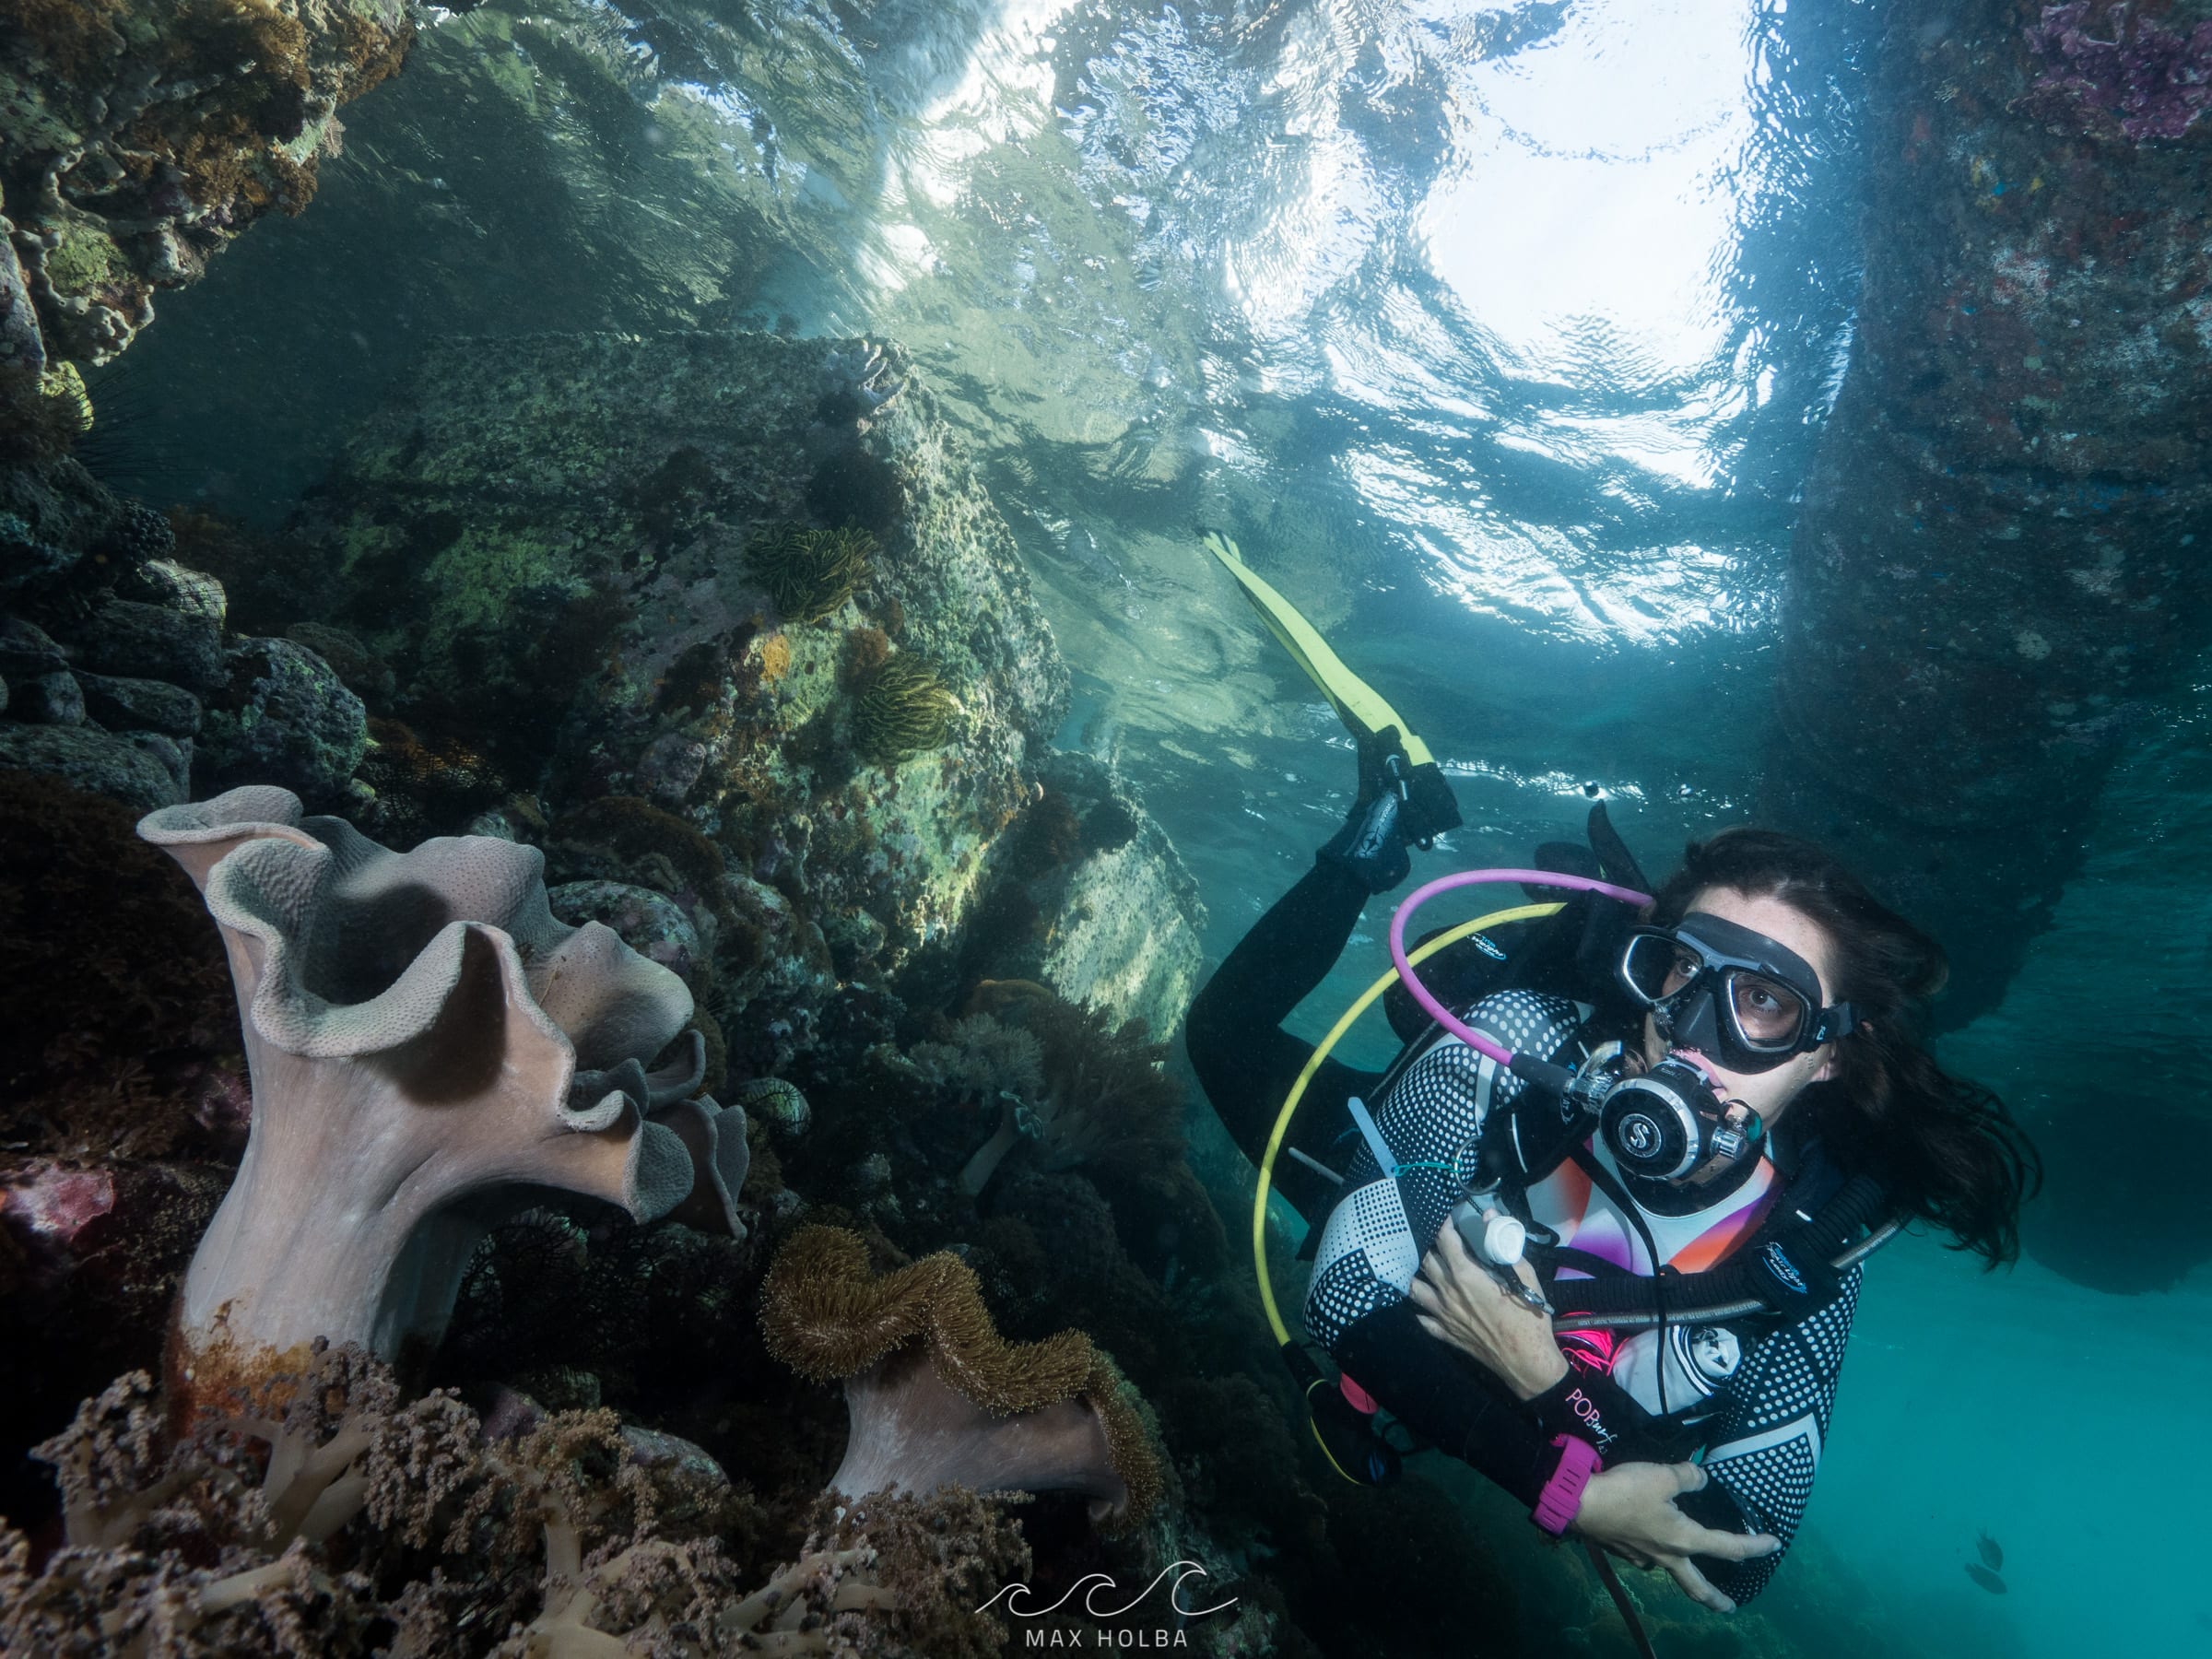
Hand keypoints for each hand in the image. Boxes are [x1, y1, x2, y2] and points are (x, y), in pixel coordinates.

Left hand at [1408, 1213, 1569, 1401]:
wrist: (1527, 1362)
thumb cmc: (1529, 1317)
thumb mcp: (1525, 1276)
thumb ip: (1504, 1246)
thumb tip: (1491, 1216)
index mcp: (1466, 1276)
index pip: (1444, 1242)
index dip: (1442, 1225)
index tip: (1443, 1216)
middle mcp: (1448, 1293)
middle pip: (1426, 1261)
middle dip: (1427, 1245)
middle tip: (1432, 1237)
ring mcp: (1443, 1315)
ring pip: (1415, 1289)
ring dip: (1415, 1274)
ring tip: (1419, 1265)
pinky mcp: (1445, 1334)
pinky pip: (1423, 1320)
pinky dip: (1420, 1309)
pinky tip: (1422, 1303)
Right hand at [1568, 1461, 1779, 1613]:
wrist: (1578, 1503)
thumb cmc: (1626, 1491)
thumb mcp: (1662, 1475)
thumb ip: (1687, 1476)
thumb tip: (1700, 1478)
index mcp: (1684, 1540)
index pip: (1729, 1547)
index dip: (1755, 1545)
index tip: (1774, 1545)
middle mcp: (1667, 1556)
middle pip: (1697, 1586)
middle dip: (1716, 1599)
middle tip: (1730, 1608)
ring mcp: (1643, 1558)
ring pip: (1670, 1570)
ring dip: (1683, 1571)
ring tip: (1687, 1562)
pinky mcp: (1623, 1551)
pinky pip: (1647, 1557)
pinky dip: (1656, 1552)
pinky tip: (1649, 1540)